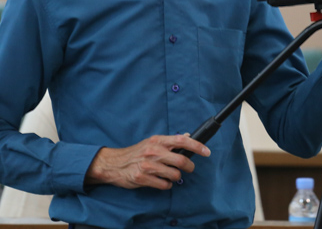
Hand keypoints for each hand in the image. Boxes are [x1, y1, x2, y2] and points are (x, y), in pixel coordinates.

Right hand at [84, 134, 209, 189]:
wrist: (114, 163)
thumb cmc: (136, 152)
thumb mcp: (152, 141)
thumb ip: (170, 141)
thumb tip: (188, 136)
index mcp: (157, 140)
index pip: (182, 141)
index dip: (197, 146)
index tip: (207, 152)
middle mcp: (154, 151)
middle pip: (181, 161)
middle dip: (189, 167)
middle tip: (189, 168)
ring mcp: (148, 166)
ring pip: (175, 175)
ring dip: (176, 177)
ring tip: (169, 175)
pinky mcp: (143, 178)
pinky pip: (164, 185)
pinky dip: (166, 185)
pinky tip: (160, 181)